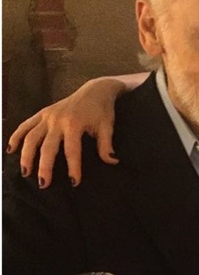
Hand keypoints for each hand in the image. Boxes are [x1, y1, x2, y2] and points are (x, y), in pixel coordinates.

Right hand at [6, 77, 125, 187]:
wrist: (94, 90)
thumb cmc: (102, 110)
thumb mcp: (107, 126)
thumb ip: (107, 144)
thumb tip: (112, 162)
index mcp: (75, 123)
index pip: (72, 150)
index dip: (73, 167)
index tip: (74, 182)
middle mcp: (57, 120)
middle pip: (47, 147)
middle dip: (44, 167)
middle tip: (43, 184)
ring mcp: (47, 116)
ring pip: (31, 137)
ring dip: (26, 155)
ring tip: (25, 173)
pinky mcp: (42, 113)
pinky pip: (25, 125)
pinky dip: (16, 137)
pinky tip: (10, 150)